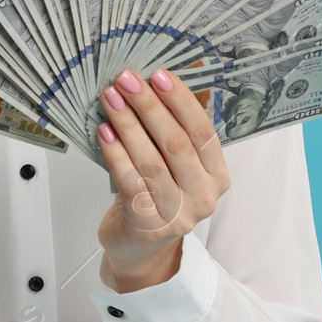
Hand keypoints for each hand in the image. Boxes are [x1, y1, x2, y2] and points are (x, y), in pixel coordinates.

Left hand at [96, 68, 230, 292]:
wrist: (140, 247)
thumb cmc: (156, 196)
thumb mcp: (174, 165)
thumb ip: (171, 132)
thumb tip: (148, 84)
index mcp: (217, 175)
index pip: (202, 131)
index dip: (180, 100)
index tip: (158, 74)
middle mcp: (204, 196)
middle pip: (176, 143)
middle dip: (149, 106)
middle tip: (126, 80)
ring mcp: (178, 215)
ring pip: (151, 160)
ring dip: (128, 124)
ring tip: (110, 99)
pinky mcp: (149, 226)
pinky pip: (129, 182)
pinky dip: (115, 153)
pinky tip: (104, 131)